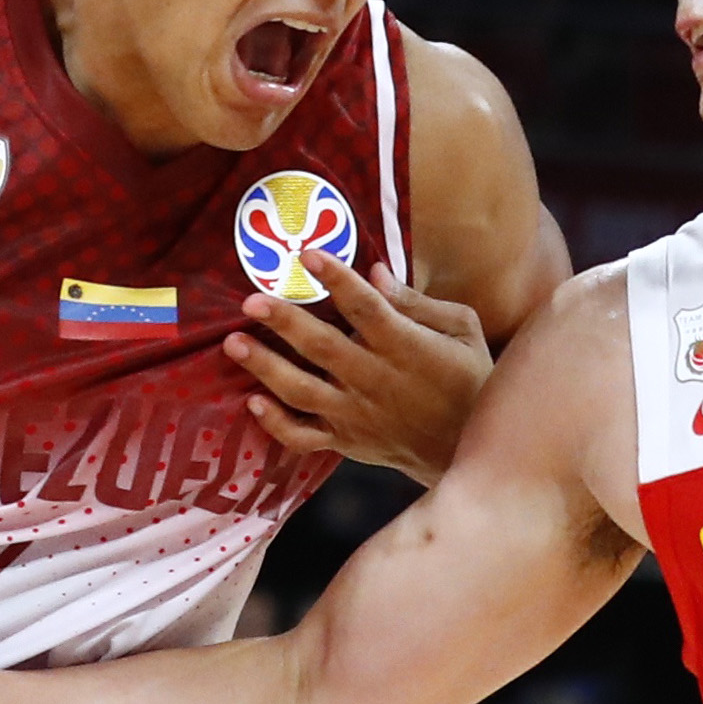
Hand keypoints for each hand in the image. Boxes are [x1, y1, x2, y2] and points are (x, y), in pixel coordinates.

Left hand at [226, 249, 493, 485]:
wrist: (469, 449)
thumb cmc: (469, 377)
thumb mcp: (462, 330)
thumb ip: (418, 304)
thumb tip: (376, 273)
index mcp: (407, 347)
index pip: (367, 309)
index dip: (337, 280)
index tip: (309, 255)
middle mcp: (376, 380)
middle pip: (323, 347)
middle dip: (284, 322)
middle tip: (250, 301)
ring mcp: (356, 415)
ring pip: (302, 392)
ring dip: (266, 367)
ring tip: (233, 344)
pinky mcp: (346, 441)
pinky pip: (304, 437)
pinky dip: (276, 424)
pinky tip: (252, 402)